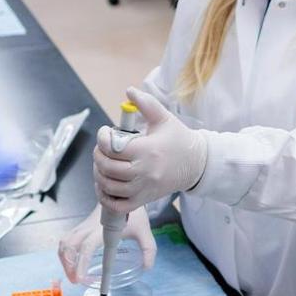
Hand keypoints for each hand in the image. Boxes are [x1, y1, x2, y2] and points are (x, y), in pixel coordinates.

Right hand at [57, 204, 155, 283]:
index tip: (80, 278)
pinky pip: (67, 240)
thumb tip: (147, 268)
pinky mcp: (80, 227)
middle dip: (69, 264)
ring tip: (73, 275)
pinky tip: (72, 264)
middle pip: (69, 245)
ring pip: (65, 243)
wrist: (123, 196)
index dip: (82, 263)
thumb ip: (148, 249)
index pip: (88, 247)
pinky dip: (65, 253)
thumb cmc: (133, 214)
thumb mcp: (144, 231)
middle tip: (76, 280)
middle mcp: (88, 228)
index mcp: (102, 229)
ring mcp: (83, 227)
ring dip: (65, 260)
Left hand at [93, 87, 206, 214]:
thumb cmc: (179, 140)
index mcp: (147, 150)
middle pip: (107, 167)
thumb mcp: (164, 118)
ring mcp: (144, 188)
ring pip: (109, 186)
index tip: (105, 132)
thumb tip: (129, 91)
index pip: (112, 147)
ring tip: (103, 164)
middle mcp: (144, 171)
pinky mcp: (144, 200)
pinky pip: (118, 205)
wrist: (197, 165)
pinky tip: (105, 185)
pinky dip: (105, 197)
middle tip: (103, 148)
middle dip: (98, 155)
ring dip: (99, 174)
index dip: (102, 138)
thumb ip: (146, 103)